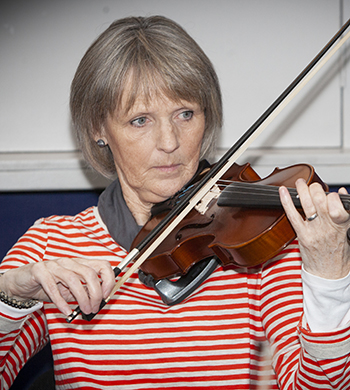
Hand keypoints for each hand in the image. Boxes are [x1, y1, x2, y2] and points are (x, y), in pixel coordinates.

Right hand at [0, 258, 115, 315]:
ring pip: (73, 279)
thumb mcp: (70, 290)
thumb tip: (99, 300)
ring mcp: (54, 264)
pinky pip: (52, 286)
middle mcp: (69, 261)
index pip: (102, 265)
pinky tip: (65, 311)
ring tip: (84, 311)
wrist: (21, 283)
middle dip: (95, 293)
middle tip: (94, 309)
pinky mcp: (39, 270)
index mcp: (80, 263)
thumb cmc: (49, 286)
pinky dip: (61, 301)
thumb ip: (84, 292)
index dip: (108, 279)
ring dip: (81, 298)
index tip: (106, 295)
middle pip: (89, 274)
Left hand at [279, 179, 349, 278]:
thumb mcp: (347, 230)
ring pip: (307, 205)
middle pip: (320, 201)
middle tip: (312, 185)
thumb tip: (341, 192)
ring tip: (300, 183)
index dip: (332, 196)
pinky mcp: (301, 235)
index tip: (330, 193)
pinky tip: (282, 191)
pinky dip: (286, 202)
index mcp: (341, 225)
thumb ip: (344, 211)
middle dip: (315, 188)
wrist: (328, 273)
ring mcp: (313, 231)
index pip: (337, 205)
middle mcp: (327, 227)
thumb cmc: (337, 250)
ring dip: (302, 190)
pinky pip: (292, 216)